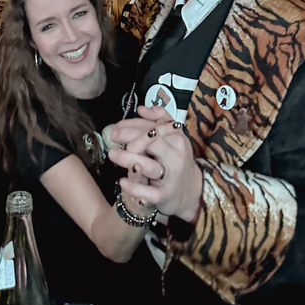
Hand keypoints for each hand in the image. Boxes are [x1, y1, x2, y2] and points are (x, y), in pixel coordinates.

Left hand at [108, 106, 201, 222]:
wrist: (191, 191)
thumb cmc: (177, 160)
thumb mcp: (175, 137)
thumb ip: (160, 119)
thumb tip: (141, 109)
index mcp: (177, 140)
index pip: (154, 127)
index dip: (133, 124)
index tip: (118, 126)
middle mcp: (174, 157)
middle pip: (153, 143)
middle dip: (130, 137)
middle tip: (113, 136)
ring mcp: (170, 177)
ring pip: (150, 166)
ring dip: (129, 159)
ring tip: (113, 154)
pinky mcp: (164, 195)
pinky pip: (149, 193)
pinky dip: (135, 188)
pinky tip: (122, 181)